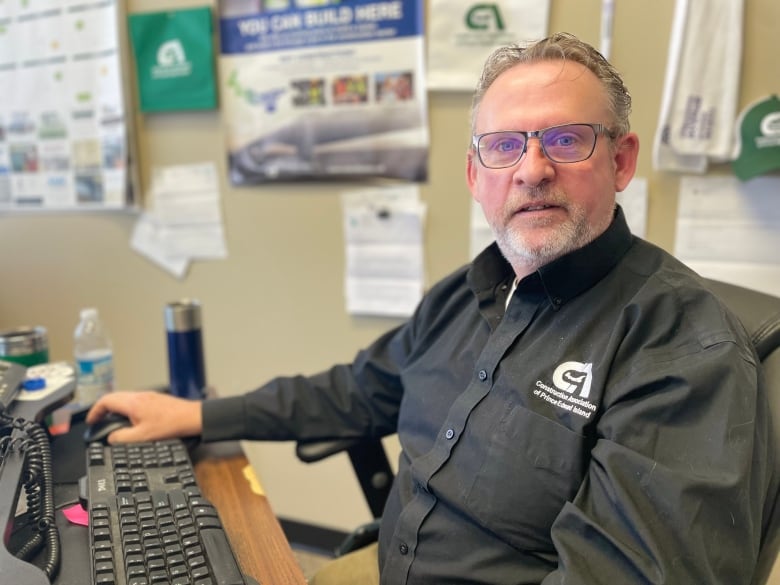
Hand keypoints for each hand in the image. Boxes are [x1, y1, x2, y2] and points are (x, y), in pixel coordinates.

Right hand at [85, 390, 202, 443]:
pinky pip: (134, 400)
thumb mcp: (142, 436)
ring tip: (112, 421)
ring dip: (115, 408)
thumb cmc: (171, 425)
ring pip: (124, 398)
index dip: (94, 411)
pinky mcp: (155, 399)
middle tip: (98, 421)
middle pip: (113, 397)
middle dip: (102, 409)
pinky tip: (131, 419)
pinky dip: (127, 408)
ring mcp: (148, 396)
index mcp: (133, 403)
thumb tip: (111, 438)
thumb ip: (122, 438)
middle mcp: (139, 395)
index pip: (105, 400)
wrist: (191, 417)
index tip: (90, 421)